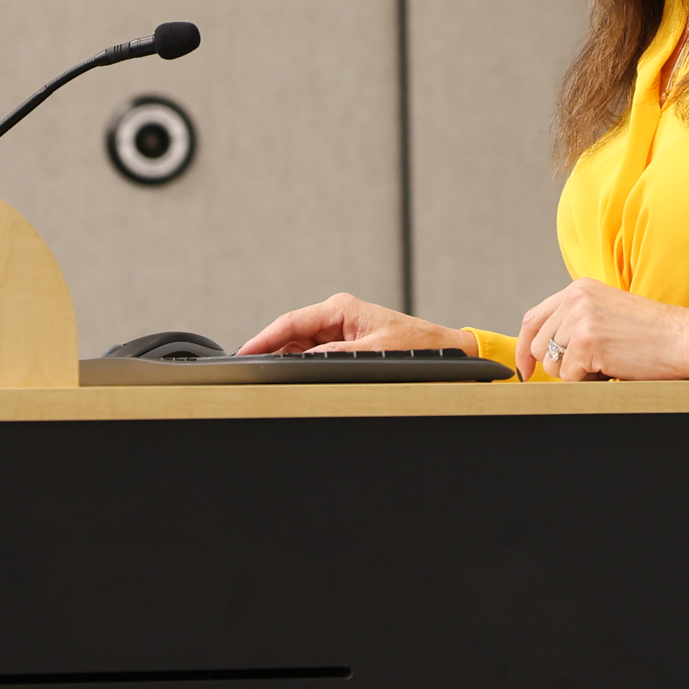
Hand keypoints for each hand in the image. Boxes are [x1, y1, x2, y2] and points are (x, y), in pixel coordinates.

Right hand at [239, 293, 477, 356]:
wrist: (444, 351)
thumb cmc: (418, 345)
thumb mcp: (374, 352)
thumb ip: (335, 356)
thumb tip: (302, 361)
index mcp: (341, 309)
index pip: (290, 322)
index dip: (263, 339)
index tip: (244, 354)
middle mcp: (336, 315)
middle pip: (290, 335)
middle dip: (272, 352)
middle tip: (252, 373)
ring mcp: (339, 329)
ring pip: (299, 346)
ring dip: (288, 361)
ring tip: (273, 379)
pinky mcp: (344, 343)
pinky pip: (313, 354)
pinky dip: (302, 365)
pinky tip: (295, 378)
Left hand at [513, 278, 688, 381]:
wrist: (685, 339)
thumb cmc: (653, 335)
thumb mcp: (608, 314)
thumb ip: (576, 322)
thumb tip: (543, 352)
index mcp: (579, 289)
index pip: (533, 318)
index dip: (523, 347)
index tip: (525, 368)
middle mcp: (575, 298)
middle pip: (538, 344)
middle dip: (559, 364)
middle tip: (592, 366)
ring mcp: (580, 318)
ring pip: (552, 362)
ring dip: (576, 372)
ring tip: (608, 362)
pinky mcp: (587, 341)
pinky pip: (569, 376)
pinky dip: (589, 380)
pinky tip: (612, 367)